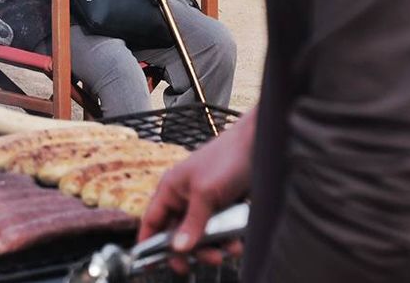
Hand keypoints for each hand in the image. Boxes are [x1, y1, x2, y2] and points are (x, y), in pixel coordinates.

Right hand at [139, 112, 254, 272]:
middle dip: (190, 250)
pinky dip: (228, 240)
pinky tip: (238, 243)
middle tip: (202, 262)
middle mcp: (185, 198)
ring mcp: (205, 204)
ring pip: (201, 236)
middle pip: (178, 235)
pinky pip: (220, 232)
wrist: (261, 145)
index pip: (152, 220)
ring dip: (213, 248)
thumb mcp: (206, 193)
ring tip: (228, 252)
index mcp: (171, 189)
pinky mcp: (224, 208)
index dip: (149, 243)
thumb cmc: (227, 159)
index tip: (151, 264)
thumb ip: (192, 223)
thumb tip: (178, 249)